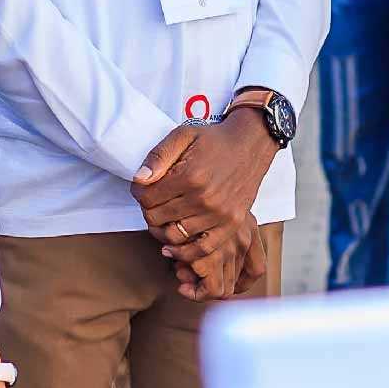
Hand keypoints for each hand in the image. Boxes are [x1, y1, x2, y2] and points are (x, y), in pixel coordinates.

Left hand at [135, 115, 274, 300]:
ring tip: (162, 219)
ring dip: (162, 229)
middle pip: (157, 219)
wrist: (250, 144)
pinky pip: (202, 249)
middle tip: (152, 202)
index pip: (147, 198)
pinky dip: (184, 252)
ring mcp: (219, 214)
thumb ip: (159, 155)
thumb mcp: (183, 135)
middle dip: (148, 210)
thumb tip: (139, 179)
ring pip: (174, 236)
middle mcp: (204, 198)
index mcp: (190, 175)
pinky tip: (173, 247)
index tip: (142, 188)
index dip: (138, 192)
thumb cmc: (214, 139)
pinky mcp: (231, 224)